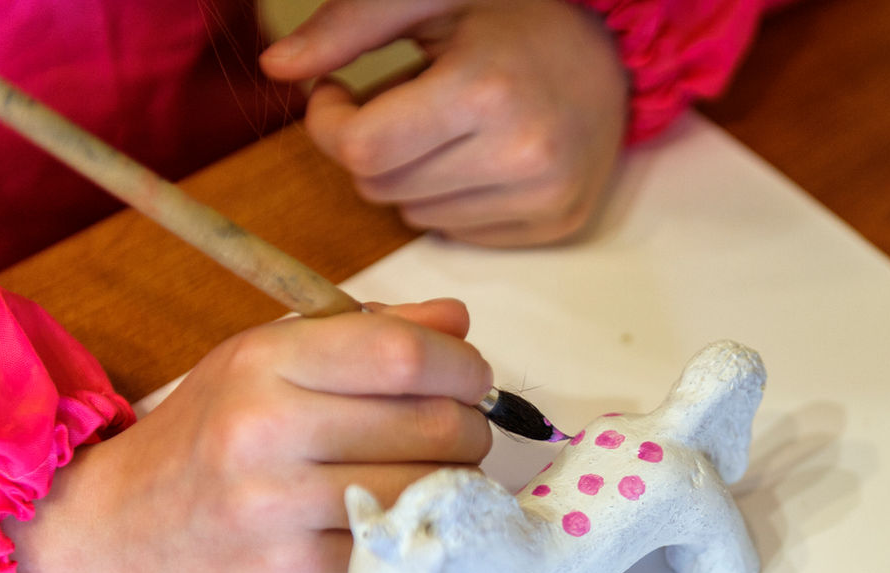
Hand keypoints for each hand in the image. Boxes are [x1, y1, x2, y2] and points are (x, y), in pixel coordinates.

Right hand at [3, 300, 493, 572]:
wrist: (105, 533)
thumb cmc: (203, 438)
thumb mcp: (266, 364)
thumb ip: (365, 335)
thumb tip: (456, 321)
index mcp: (267, 362)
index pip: (403, 353)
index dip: (464, 368)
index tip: (473, 381)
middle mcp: (267, 426)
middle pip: (431, 424)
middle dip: (472, 430)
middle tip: (463, 437)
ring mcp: (274, 504)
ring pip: (424, 489)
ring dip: (457, 486)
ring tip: (440, 480)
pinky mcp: (285, 570)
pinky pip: (390, 544)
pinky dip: (415, 532)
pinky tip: (402, 521)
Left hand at [260, 0, 628, 246]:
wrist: (612, 55)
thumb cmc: (515, 16)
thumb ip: (346, 27)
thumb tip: (277, 69)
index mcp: (484, 91)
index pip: (363, 151)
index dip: (329, 125)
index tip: (337, 93)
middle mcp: (521, 154)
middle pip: (383, 189)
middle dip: (369, 149)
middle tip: (393, 105)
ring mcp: (545, 196)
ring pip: (416, 216)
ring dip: (409, 176)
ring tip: (442, 128)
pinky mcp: (558, 223)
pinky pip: (460, 233)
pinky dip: (450, 199)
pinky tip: (475, 157)